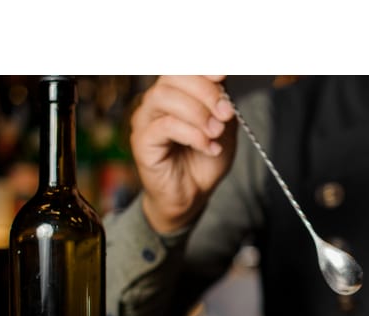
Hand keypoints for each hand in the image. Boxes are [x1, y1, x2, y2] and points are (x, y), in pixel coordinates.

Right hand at [129, 75, 236, 232]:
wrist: (193, 195)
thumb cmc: (204, 160)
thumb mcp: (223, 128)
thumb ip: (222, 105)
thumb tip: (226, 85)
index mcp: (175, 93)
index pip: (182, 68)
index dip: (201, 67)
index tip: (223, 76)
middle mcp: (157, 102)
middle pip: (172, 77)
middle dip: (205, 92)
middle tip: (226, 113)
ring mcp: (146, 120)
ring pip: (164, 97)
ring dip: (197, 113)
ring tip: (216, 132)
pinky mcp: (142, 141)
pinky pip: (164, 126)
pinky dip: (192, 134)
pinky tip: (208, 146)